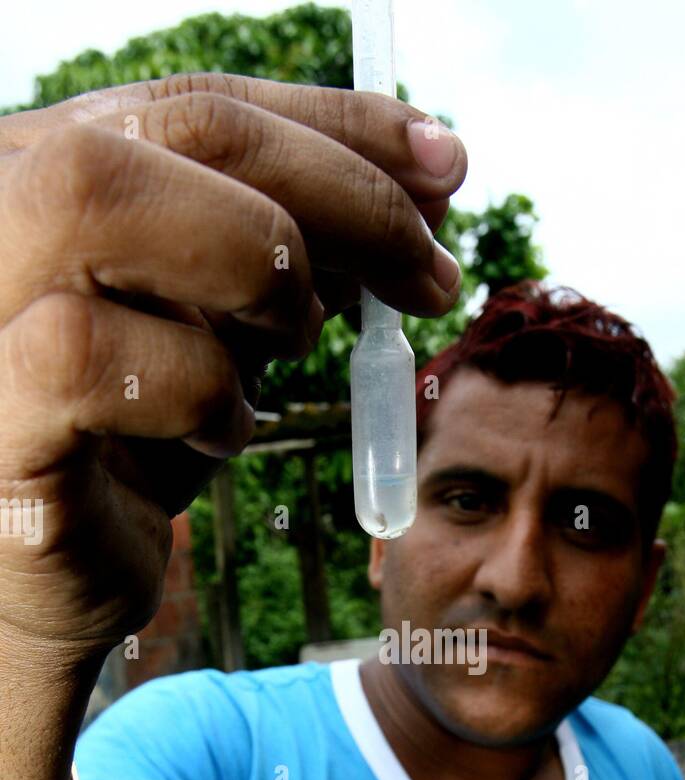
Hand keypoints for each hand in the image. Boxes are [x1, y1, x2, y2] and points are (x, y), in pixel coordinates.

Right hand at [0, 72, 466, 663]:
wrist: (45, 578)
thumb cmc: (136, 443)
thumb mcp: (229, 326)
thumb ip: (296, 251)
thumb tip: (426, 181)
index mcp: (58, 166)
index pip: (205, 102)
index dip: (339, 125)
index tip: (446, 165)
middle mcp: (1, 206)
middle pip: (175, 128)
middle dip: (343, 194)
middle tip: (428, 278)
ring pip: (104, 200)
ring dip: (254, 278)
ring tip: (292, 352)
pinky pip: (83, 352)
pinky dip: (193, 389)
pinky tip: (222, 431)